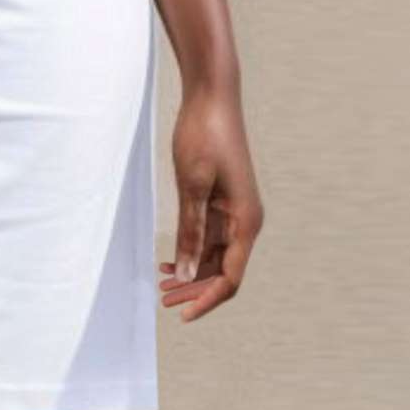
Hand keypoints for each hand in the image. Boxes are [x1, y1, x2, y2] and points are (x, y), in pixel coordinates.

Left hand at [158, 79, 263, 321]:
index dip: (207, 300)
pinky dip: (192, 249)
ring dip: (192, 272)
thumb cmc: (204, 134)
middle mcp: (245, 219)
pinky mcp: (223, 199)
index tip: (182, 315)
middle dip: (196, 289)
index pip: (230, 277)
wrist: (212, 95)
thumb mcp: (192, 185)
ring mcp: (235, 209)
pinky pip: (210, 235)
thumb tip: (186, 274)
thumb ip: (190, 232)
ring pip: (216, 254)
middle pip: (224, 269)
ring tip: (163, 285)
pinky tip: (171, 259)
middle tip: (164, 301)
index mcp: (246, 220)